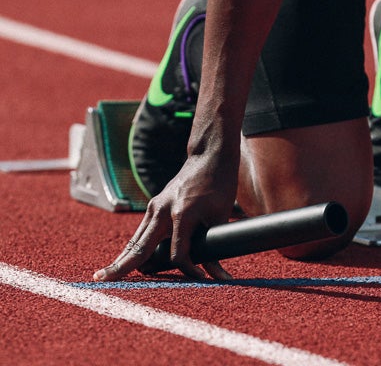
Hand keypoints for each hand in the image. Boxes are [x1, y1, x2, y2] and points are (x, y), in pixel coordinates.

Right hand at [93, 153, 237, 280]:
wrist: (209, 158)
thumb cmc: (219, 186)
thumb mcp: (221, 216)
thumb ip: (216, 246)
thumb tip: (218, 275)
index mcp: (181, 214)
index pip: (178, 254)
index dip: (189, 270)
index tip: (202, 279)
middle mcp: (162, 211)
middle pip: (140, 247)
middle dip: (122, 266)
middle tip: (101, 280)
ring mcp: (155, 207)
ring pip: (136, 240)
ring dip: (123, 258)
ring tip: (105, 276)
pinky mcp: (154, 206)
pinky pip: (141, 232)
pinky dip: (133, 247)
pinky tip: (123, 260)